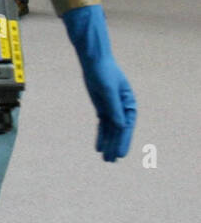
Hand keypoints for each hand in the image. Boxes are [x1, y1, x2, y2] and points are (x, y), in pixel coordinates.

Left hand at [62, 5, 136, 160]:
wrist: (94, 61)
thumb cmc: (103, 72)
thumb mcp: (108, 90)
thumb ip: (114, 107)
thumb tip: (120, 126)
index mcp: (129, 103)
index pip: (127, 126)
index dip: (124, 140)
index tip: (121, 154)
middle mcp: (122, 108)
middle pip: (119, 130)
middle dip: (115, 145)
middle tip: (111, 161)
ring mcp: (112, 108)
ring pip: (110, 130)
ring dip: (108, 143)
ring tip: (106, 159)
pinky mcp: (102, 108)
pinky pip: (102, 125)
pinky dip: (101, 136)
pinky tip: (98, 147)